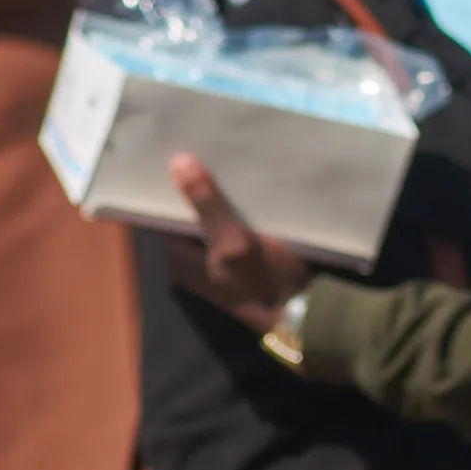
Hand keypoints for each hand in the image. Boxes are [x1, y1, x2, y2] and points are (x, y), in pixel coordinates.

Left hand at [162, 155, 309, 329]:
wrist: (304, 316)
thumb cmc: (265, 281)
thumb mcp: (235, 241)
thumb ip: (207, 206)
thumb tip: (177, 162)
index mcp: (179, 258)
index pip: (165, 211)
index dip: (174, 185)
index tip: (186, 153)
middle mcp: (192, 263)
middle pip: (192, 217)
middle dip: (202, 190)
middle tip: (215, 153)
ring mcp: (218, 266)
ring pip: (215, 223)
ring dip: (226, 202)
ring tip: (236, 167)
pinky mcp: (242, 266)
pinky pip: (234, 233)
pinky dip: (241, 216)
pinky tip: (256, 195)